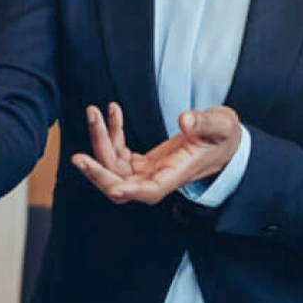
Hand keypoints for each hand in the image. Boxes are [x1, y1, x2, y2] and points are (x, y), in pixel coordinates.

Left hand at [72, 103, 241, 204]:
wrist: (225, 143)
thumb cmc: (225, 135)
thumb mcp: (221, 124)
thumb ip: (204, 121)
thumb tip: (184, 119)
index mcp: (178, 174)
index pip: (150, 191)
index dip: (130, 190)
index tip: (111, 186)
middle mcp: (159, 177)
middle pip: (122, 185)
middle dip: (98, 172)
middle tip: (77, 157)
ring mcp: (149, 171)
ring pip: (114, 167)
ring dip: (100, 142)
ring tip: (94, 111)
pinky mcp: (144, 162)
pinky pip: (119, 153)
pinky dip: (111, 133)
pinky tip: (112, 111)